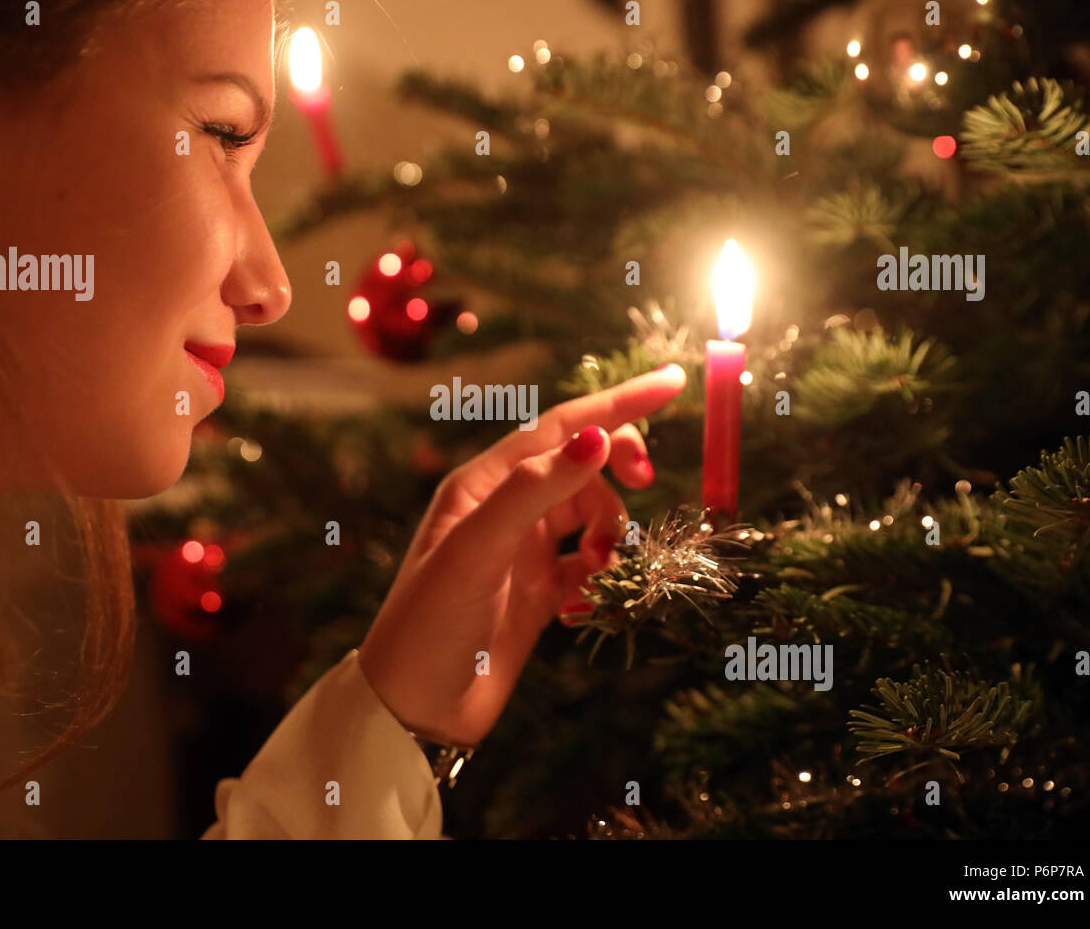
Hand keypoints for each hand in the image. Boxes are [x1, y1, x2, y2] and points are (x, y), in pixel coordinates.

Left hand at [358, 364, 687, 745]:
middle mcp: (504, 508)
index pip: (561, 426)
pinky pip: (590, 566)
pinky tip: (580, 608)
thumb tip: (597, 438)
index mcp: (483, 483)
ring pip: (593, 517)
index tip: (673, 381)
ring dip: (609, 538)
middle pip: (583, 466)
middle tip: (646, 481)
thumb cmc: (431, 622)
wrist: (416, 708)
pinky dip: (599, 580)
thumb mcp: (478, 549)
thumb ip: (535, 490)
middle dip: (618, 472)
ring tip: (596, 573)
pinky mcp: (539, 591)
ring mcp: (523, 550)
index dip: (618, 402)